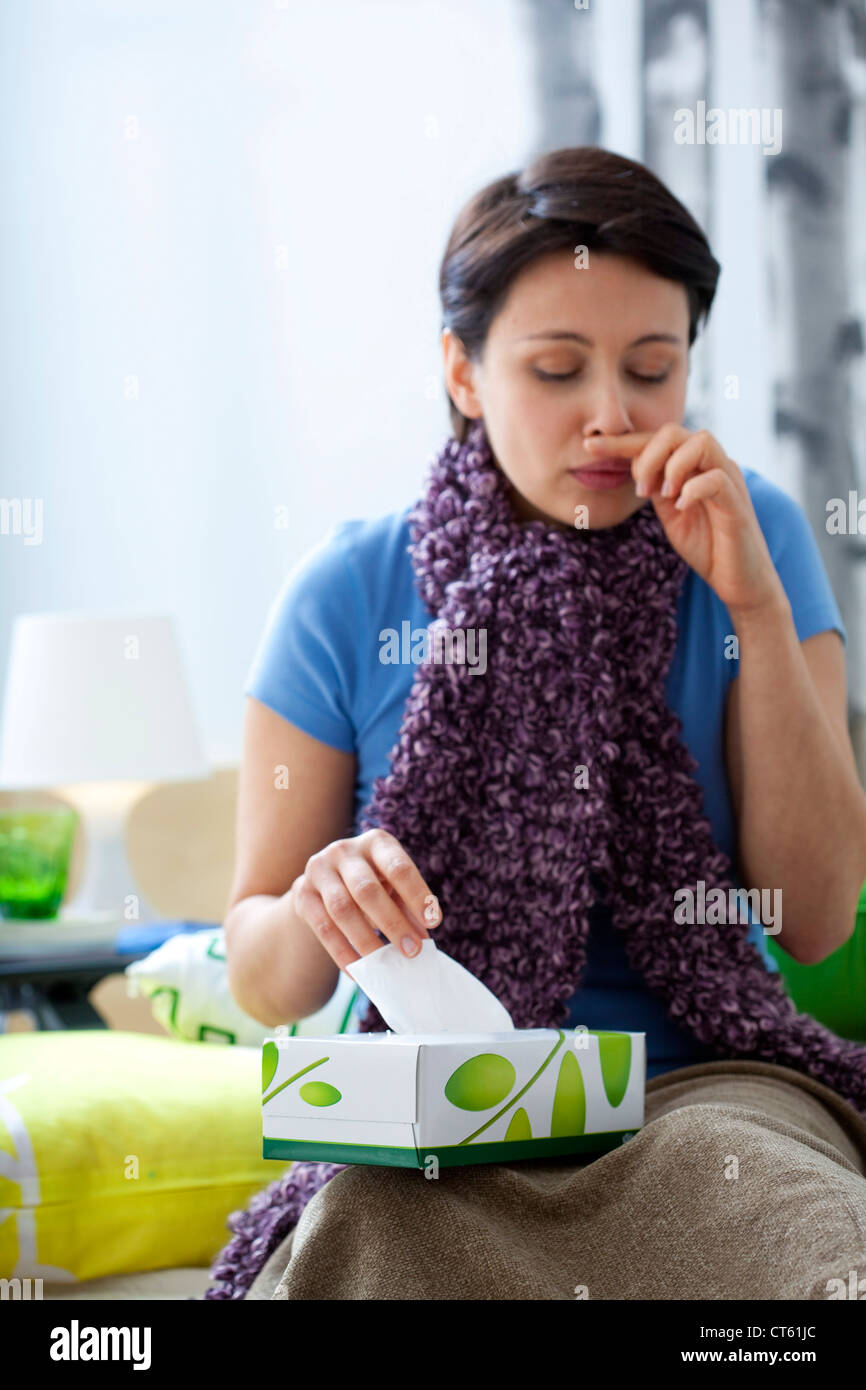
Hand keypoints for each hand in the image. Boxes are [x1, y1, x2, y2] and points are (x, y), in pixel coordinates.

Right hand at [290, 828, 441, 970]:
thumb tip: (423, 939)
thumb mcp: (393, 887)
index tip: (433, 923)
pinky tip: (359, 970)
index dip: (417, 895)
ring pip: (342, 909)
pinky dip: (343, 952)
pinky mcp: (302, 893)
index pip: (399, 867)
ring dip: (366, 940)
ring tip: (385, 964)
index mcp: (376, 842)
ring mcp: (319, 869)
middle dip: (392, 923)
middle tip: (412, 951)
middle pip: (367, 889)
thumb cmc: (373, 883)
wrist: (325, 881)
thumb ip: (408, 908)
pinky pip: (323, 928)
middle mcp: (344, 850)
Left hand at [584, 424, 785, 614]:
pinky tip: (679, 508)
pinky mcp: (738, 504)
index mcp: (696, 467)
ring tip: (662, 495)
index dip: (622, 441)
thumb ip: (656, 488)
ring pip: (702, 442)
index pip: (657, 441)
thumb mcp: (671, 514)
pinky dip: (692, 490)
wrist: (739, 582)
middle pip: (677, 431)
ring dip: (672, 465)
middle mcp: (714, 466)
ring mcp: (729, 482)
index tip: (589, 446)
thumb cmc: (708, 547)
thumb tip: (633, 467)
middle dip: (647, 455)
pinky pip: (716, 479)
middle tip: (640, 489)